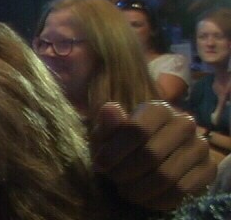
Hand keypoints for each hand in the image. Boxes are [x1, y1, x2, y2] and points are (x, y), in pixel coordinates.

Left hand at [90, 101, 215, 210]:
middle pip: (151, 155)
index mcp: (158, 109)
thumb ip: (109, 125)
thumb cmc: (124, 142)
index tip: (100, 165)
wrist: (151, 156)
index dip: (115, 151)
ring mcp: (199, 145)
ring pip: (166, 176)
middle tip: (114, 179)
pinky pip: (182, 190)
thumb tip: (110, 109)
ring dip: (140, 189)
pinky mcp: (208, 168)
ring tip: (126, 190)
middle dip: (125, 172)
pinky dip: (158, 199)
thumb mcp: (109, 134)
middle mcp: (184, 123)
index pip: (137, 130)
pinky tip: (145, 198)